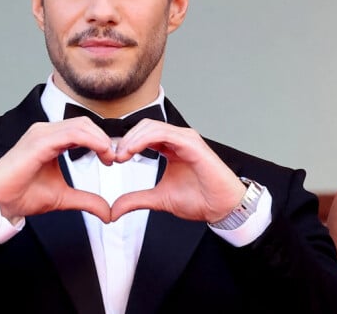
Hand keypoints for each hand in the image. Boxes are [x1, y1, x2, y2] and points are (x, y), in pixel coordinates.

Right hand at [0, 117, 115, 223]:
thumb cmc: (23, 194)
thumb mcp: (63, 197)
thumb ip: (86, 200)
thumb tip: (108, 212)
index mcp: (51, 139)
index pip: (82, 128)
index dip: (101, 140)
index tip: (112, 159)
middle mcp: (45, 131)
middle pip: (84, 123)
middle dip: (103, 138)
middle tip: (114, 158)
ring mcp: (41, 133)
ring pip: (79, 125)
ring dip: (100, 139)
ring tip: (109, 156)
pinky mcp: (38, 141)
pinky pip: (70, 133)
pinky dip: (90, 140)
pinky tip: (100, 152)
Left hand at [111, 121, 245, 221]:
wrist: (223, 209)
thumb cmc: (200, 199)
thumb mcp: (160, 198)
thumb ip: (136, 200)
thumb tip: (115, 209)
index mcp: (171, 146)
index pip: (143, 133)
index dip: (126, 142)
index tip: (113, 158)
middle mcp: (178, 138)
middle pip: (144, 126)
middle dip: (126, 139)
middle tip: (115, 156)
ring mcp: (186, 138)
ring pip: (152, 126)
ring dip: (133, 138)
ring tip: (122, 154)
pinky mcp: (192, 144)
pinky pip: (165, 134)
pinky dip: (145, 139)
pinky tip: (134, 151)